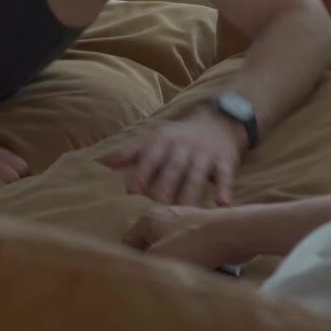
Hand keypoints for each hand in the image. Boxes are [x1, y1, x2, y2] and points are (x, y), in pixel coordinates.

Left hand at [101, 112, 241, 206]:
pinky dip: (224, 188)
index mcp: (165, 140)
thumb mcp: (156, 138)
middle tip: (158, 202)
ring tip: (186, 209)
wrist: (219, 121)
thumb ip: (131, 151)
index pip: (151, 156)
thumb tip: (104, 163)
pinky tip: (222, 204)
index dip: (142, 171)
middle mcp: (185, 146)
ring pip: (198, 173)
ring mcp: (206, 154)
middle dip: (166, 182)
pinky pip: (225, 175)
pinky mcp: (225, 161)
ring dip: (191, 190)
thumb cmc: (180, 136)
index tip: (132, 189)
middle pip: (174, 166)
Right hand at [122, 206, 239, 268]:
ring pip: (171, 247)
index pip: (127, 240)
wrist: (232, 234)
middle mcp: (165, 215)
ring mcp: (185, 221)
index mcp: (149, 218)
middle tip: (159, 279)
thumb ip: (142, 264)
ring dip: (174, 262)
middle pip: (150, 244)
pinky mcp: (204, 229)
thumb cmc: (192, 245)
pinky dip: (191, 259)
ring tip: (180, 277)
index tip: (138, 277)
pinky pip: (190, 248)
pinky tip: (197, 271)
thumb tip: (136, 269)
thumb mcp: (159, 257)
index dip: (130, 260)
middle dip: (155, 262)